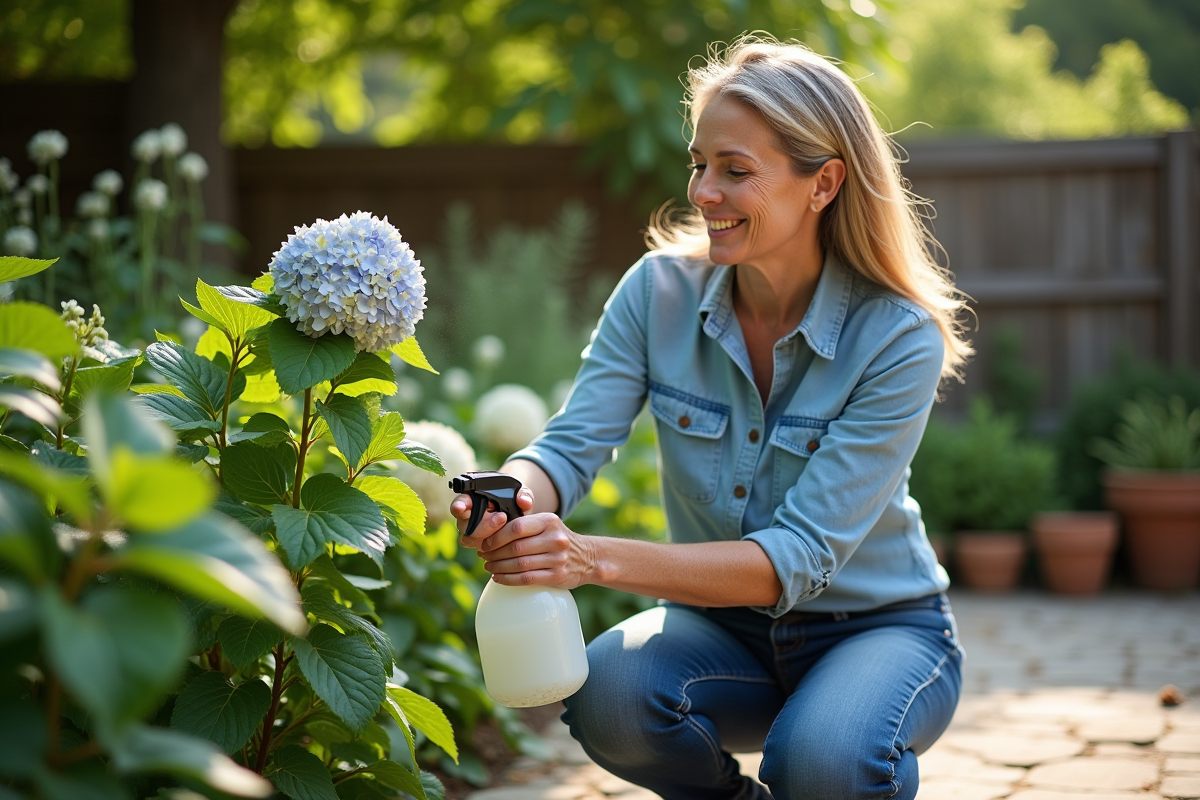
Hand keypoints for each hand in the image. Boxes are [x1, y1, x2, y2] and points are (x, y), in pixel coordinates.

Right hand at [451, 484, 535, 549]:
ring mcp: (473, 533)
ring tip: (506, 525)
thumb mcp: (521, 493)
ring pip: (470, 539)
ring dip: (489, 535)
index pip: (461, 503)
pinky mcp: (481, 546)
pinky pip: (482, 550)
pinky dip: (495, 546)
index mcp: (473, 500)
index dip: (459, 505)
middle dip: (483, 524)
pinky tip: (506, 539)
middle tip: (502, 517)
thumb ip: (523, 495)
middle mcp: (468, 518)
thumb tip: (524, 501)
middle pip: (465, 525)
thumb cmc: (516, 499)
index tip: (461, 507)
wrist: (520, 513)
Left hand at [476, 513, 596, 588]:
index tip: (485, 543)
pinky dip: (508, 579)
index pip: (516, 527)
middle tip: (483, 557)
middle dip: (494, 553)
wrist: (588, 557)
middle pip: (515, 547)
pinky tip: (498, 578)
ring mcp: (558, 559)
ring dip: (498, 567)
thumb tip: (490, 531)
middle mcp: (555, 539)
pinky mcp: (557, 576)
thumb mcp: (547, 524)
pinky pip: (526, 579)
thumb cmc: (558, 539)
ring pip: (519, 564)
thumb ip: (524, 524)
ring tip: (489, 567)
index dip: (496, 537)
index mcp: (549, 521)